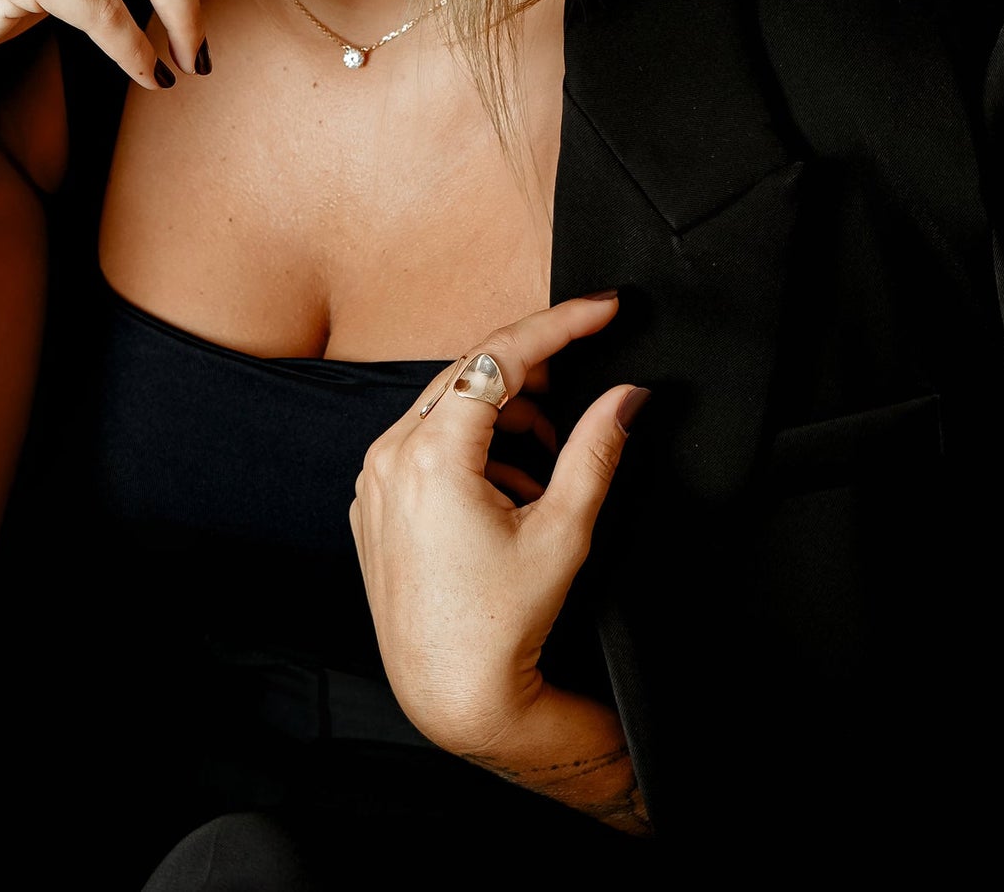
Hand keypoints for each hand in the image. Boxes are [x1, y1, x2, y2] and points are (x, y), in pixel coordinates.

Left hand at [350, 296, 642, 776]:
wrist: (453, 696)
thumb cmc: (505, 623)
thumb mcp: (563, 531)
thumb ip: (596, 449)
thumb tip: (629, 394)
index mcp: (431, 456)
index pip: (500, 357)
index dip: (560, 324)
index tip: (604, 308)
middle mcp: (389, 456)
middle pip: (470, 376)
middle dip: (535, 373)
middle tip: (588, 379)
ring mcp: (374, 480)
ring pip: (448, 409)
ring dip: (506, 417)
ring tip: (552, 461)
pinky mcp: (374, 503)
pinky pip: (425, 445)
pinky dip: (473, 448)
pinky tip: (512, 488)